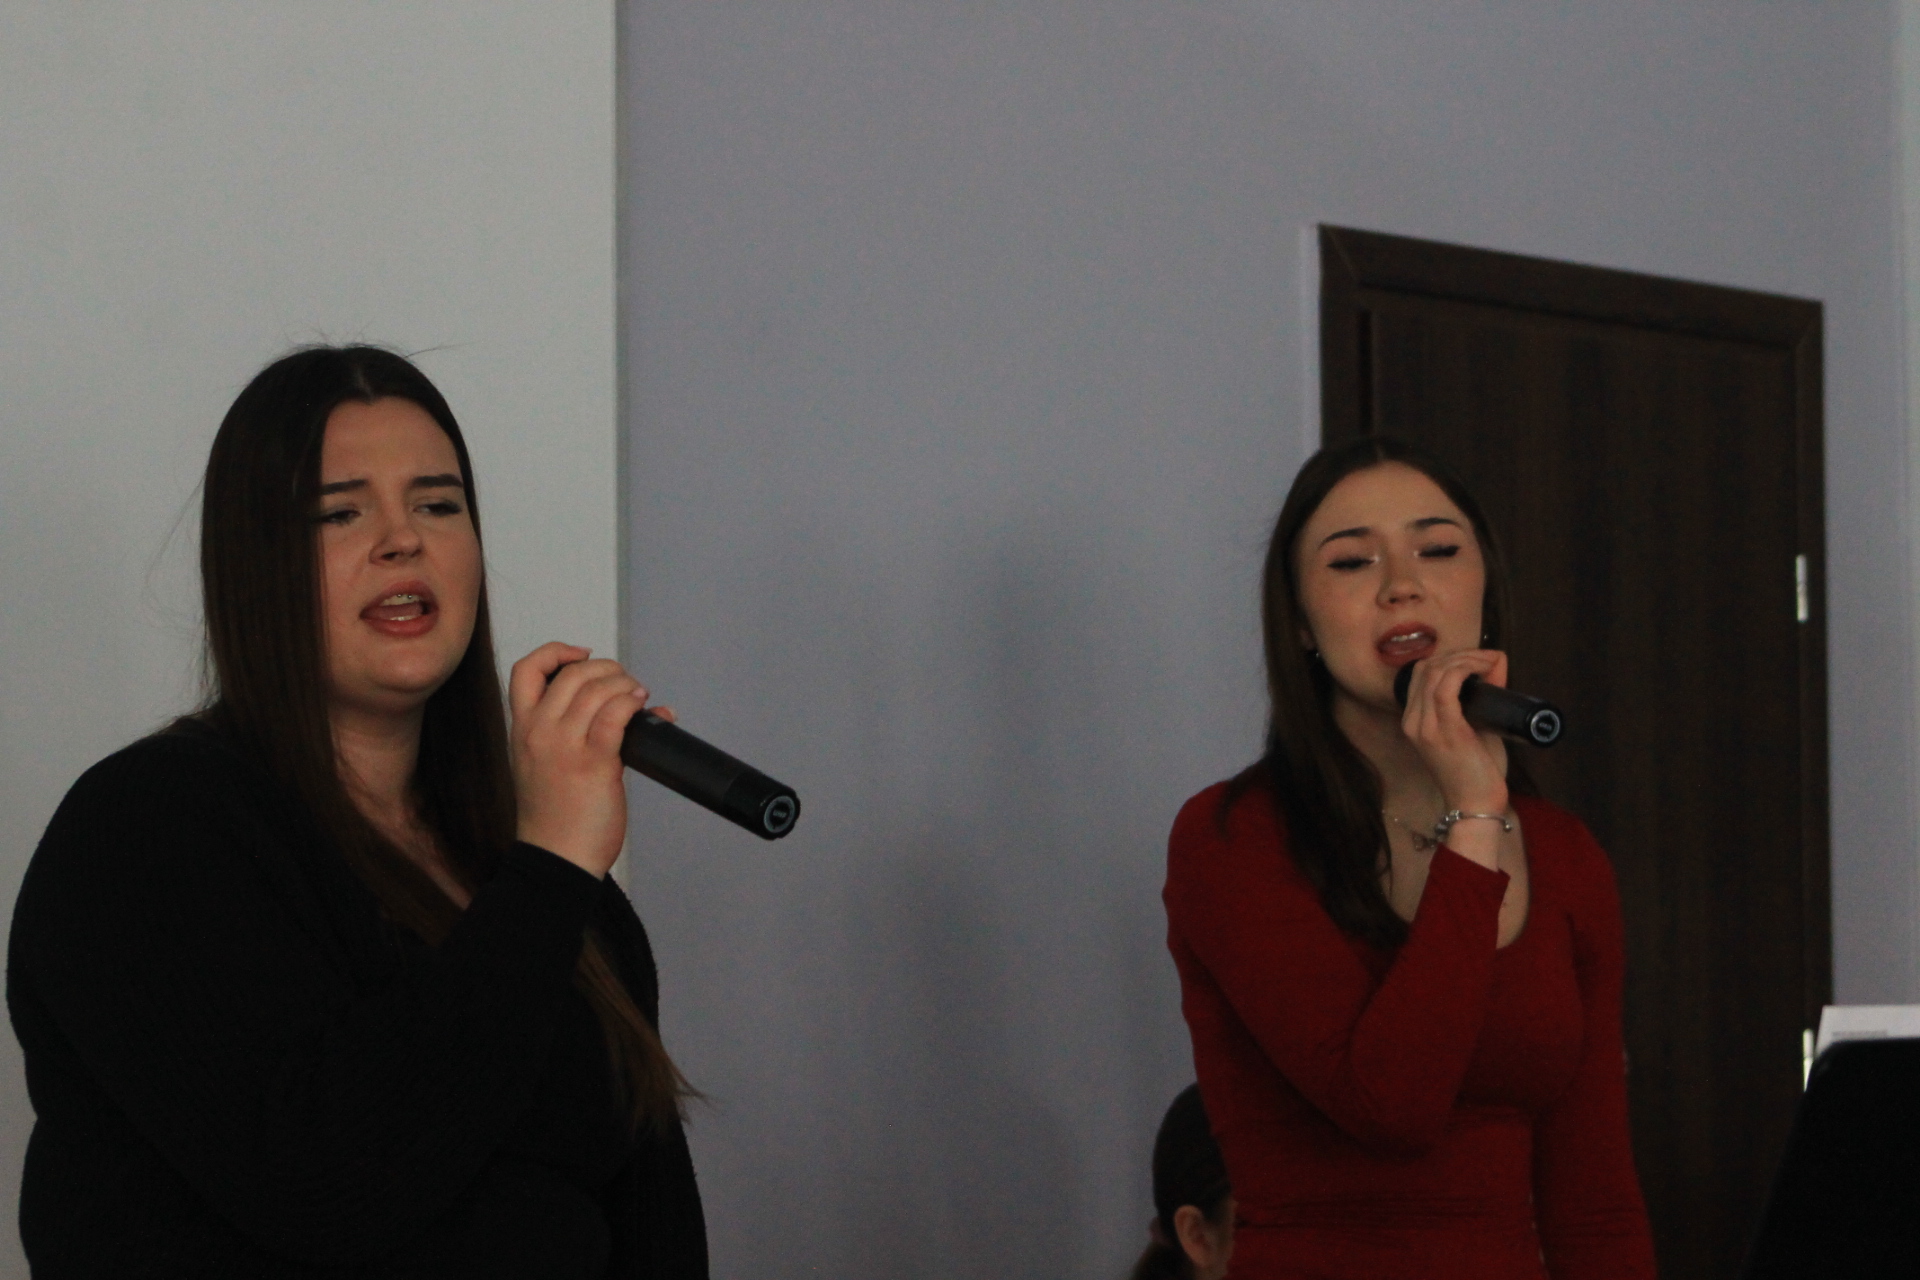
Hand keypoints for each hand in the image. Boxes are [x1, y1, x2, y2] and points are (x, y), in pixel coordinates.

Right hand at [507, 642, 655, 878]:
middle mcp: (539, 731)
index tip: (581, 656)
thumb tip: (624, 707)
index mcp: (523, 730)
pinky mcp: (594, 762)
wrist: (557, 858)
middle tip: (624, 684)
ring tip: (638, 696)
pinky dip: (634, 703)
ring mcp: (565, 746)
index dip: (556, 651)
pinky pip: (617, 713)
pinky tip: (644, 708)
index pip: (526, 669)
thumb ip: (574, 733)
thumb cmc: (555, 819)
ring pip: (598, 687)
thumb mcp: (545, 766)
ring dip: (626, 684)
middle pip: (573, 672)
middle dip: (607, 669)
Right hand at [1399, 650, 1510, 859]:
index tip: (1477, 662)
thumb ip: (1478, 704)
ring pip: (1435, 672)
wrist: (1475, 807)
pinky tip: (1482, 668)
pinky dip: (1465, 669)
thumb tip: (1496, 671)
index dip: (1448, 659)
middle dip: (1459, 654)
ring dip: (1465, 659)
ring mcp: (1425, 726)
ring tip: (1488, 662)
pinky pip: (1446, 686)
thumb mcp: (1473, 732)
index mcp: (1415, 722)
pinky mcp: (1444, 731)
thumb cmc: (1477, 773)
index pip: (1422, 674)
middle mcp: (1413, 722)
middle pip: (1426, 667)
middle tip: (1485, 660)